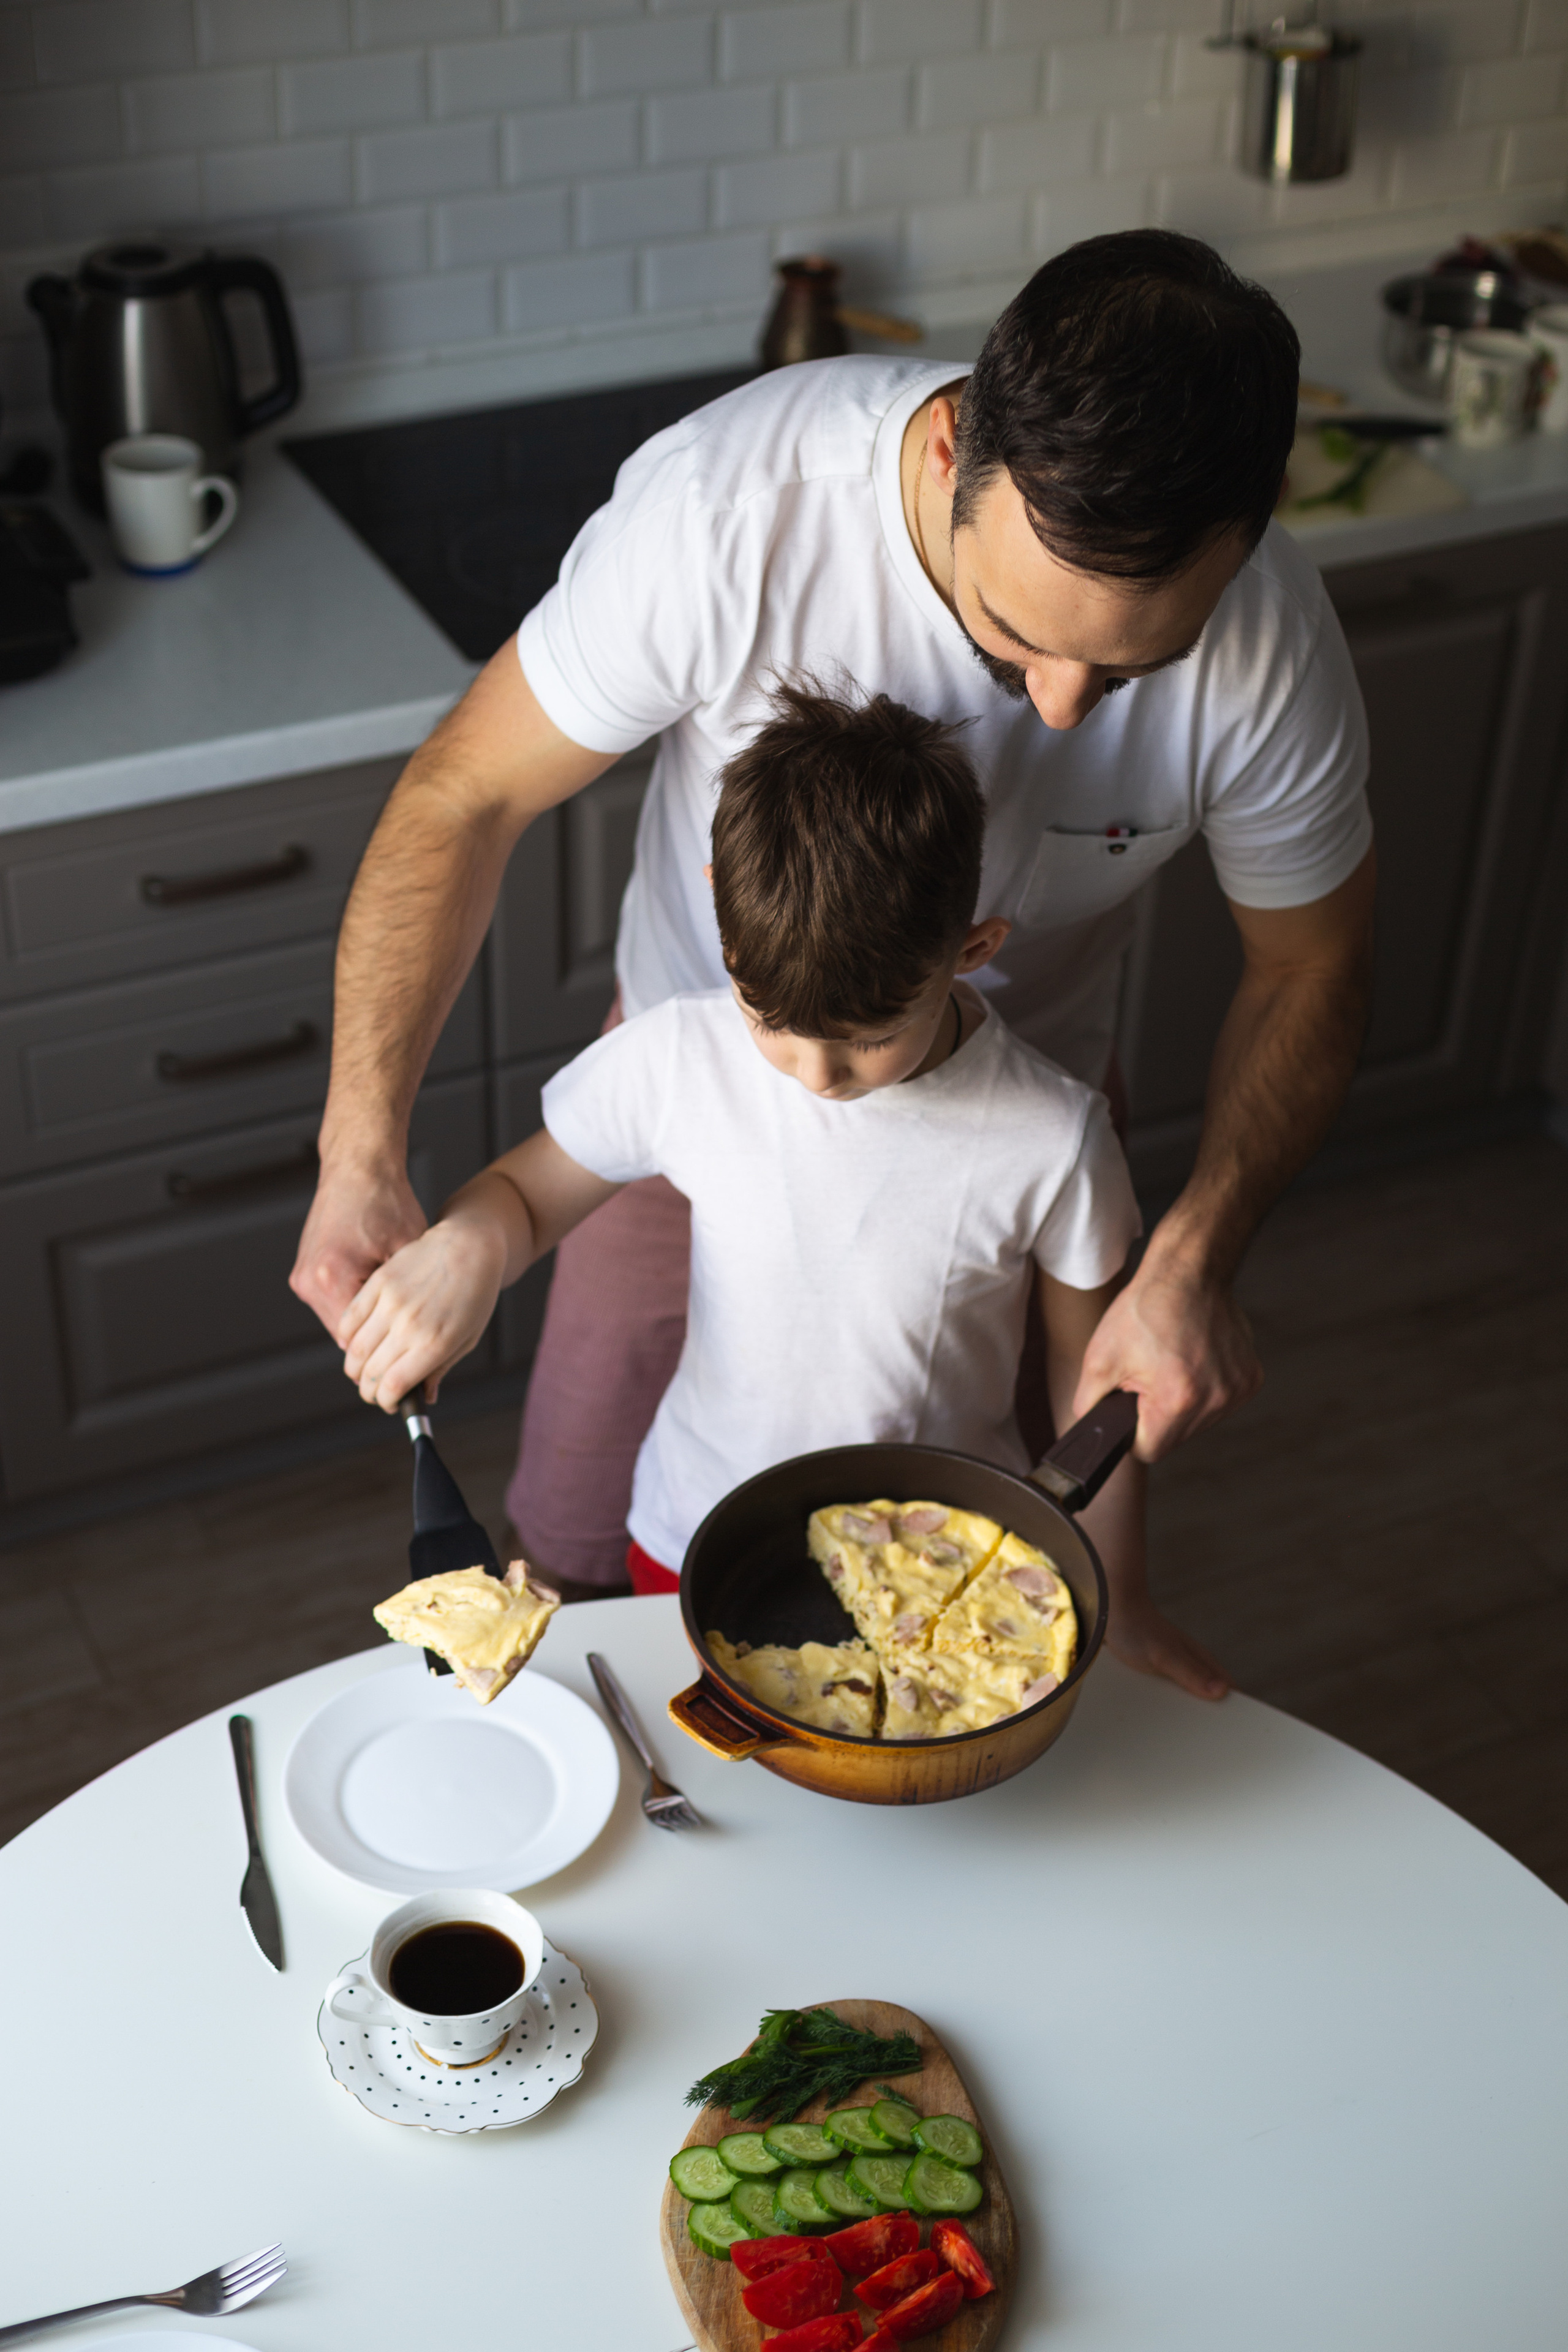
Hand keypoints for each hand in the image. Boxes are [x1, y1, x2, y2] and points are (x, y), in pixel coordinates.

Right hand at [289, 1156, 427, 1333]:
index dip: (386, 1349)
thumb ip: (405, 1297)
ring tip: (394, 1305)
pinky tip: (377, 1287)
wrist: (358, 1167)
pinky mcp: (303, 1270)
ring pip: (337, 1319)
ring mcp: (301, 1276)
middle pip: (345, 1334)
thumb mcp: (407, 1253)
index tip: (409, 1354)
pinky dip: (353, 1299)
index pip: (358, 1341)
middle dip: (375, 1335)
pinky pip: (330, 1300)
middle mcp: (308, 1280)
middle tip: (406, 1334)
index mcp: (331, 1277)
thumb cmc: (386, 1202)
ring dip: (364, 1318)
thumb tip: (417, 1334)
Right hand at [337, 1214, 505, 1411]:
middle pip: (370, 1372)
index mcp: (434, 1343)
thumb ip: (441, 1369)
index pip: (392, 1386)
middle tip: (374, 1390)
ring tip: (364, 1370)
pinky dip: (346, 1337)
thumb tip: (424, 1398)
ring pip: (354, 1349)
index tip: (390, 1402)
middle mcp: (409, 1325)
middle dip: (368, 1389)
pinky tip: (355, 1343)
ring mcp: (390, 1302)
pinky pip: (349, 1319)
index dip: (386, 1401)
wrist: (470, 1244)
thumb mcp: (468, 1338)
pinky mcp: (378, 1282)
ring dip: (355, 1367)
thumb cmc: (475, 1294)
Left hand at [1071, 1247, 1261, 1462]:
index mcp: (1177, 1400)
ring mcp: (1237, 1391)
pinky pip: (1219, 1404)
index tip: (1130, 1407)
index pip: (1148, 1451)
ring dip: (1181, 1405)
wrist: (1188, 1272)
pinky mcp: (1250, 1379)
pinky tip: (1193, 1362)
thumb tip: (1089, 1432)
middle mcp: (1215, 1401)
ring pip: (1198, 1423)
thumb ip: (1089, 1406)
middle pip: (1175, 1438)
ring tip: (1171, 1365)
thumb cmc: (1145, 1310)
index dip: (1132, 1432)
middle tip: (1148, 1377)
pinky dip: (1204, 1390)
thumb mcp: (1099, 1359)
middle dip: (1156, 1416)